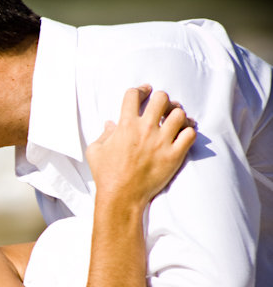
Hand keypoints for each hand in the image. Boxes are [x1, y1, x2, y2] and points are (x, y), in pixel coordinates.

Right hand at [86, 85, 195, 205]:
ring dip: (176, 114)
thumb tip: (110, 124)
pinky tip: (183, 134)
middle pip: (161, 98)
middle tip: (161, 107)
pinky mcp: (174, 155)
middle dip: (161, 100)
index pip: (134, 94)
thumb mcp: (95, 151)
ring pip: (179, 114)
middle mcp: (145, 129)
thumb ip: (103, 134)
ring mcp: (162, 142)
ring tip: (173, 120)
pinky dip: (188, 131)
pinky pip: (190, 134)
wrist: (121, 197)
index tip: (145, 92)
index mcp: (125, 125)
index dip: (140, 90)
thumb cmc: (106, 174)